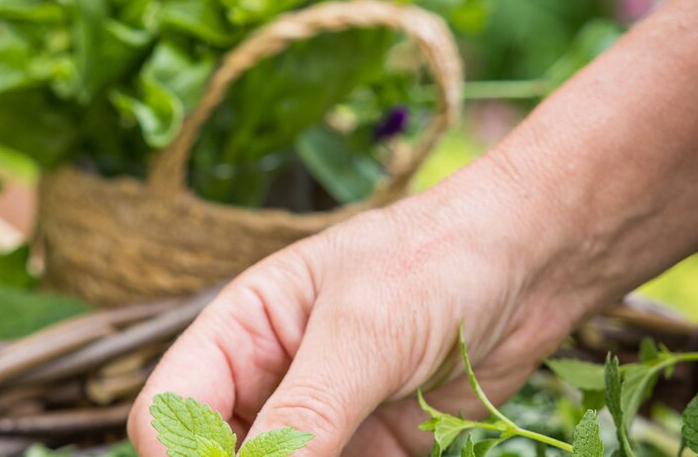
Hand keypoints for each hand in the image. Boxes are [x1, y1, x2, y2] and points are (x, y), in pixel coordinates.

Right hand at [127, 162, 584, 455]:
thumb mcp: (363, 330)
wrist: (529, 264)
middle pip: (219, 455)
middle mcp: (268, 380)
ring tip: (368, 452)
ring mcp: (319, 419)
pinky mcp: (369, 448)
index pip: (169, 412)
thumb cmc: (434, 260)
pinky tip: (395, 454)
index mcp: (239, 331)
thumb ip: (305, 413)